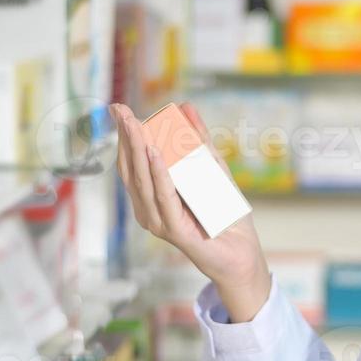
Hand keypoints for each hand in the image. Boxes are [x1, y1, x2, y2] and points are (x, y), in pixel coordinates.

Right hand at [111, 102, 270, 321]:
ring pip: (143, 181)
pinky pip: (164, 198)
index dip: (125, 135)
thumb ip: (200, 140)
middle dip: (126, 137)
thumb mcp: (213, 169)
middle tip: (120, 110)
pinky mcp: (174, 231)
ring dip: (138, 151)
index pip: (131, 162)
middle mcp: (148, 209)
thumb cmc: (224, 215)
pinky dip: (159, 175)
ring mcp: (158, 221)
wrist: (241, 253)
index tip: (119, 108)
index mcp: (151, 196)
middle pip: (132, 169)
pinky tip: (155, 154)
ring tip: (135, 125)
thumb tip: (186, 107)